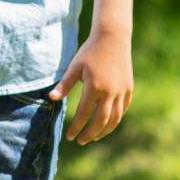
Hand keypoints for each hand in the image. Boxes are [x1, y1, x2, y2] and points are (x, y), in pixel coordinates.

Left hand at [48, 29, 132, 144]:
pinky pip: (123, 109)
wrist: (113, 38)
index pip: (84, 114)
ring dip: (104, 130)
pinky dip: (115, 119)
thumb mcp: (75, 67)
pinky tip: (107, 123)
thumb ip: (64, 85)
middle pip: (101, 121)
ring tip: (94, 137)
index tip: (69, 137)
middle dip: (90, 134)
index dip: (76, 127)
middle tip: (81, 141)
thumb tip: (51, 99)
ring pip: (115, 118)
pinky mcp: (129, 89)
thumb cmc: (90, 51)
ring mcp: (121, 91)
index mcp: (94, 87)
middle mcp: (110, 92)